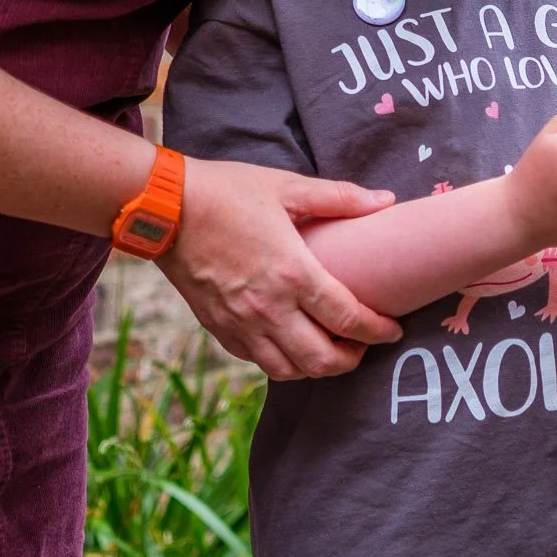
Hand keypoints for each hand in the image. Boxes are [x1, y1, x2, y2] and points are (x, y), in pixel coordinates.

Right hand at [158, 158, 402, 379]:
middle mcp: (268, 308)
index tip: (392, 329)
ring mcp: (240, 323)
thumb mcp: (287, 186)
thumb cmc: (227, 192)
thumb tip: (385, 201)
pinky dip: (281, 362)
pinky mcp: (218, 328)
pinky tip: (290, 344)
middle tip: (364, 345)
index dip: (378, 330)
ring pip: (289, 370)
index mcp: (293, 273)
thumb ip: (340, 198)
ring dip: (316, 368)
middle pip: (322, 360)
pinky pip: (256, 361)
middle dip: (352, 360)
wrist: (163, 207)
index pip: (348, 318)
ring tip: (330, 349)